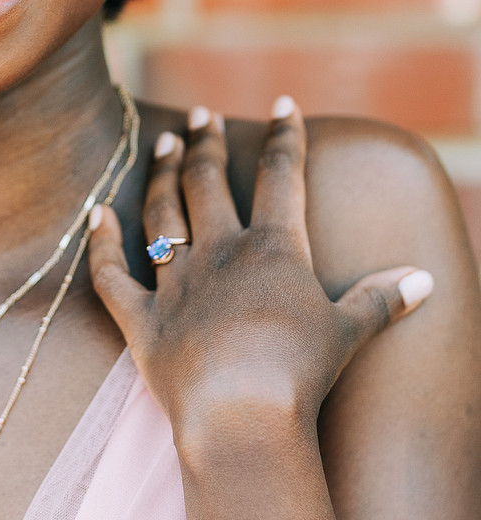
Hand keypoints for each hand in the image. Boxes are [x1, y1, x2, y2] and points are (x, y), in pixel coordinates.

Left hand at [88, 98, 434, 445]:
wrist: (242, 414)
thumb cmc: (301, 375)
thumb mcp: (348, 331)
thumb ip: (380, 299)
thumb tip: (423, 278)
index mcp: (273, 248)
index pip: (282, 175)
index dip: (285, 137)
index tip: (283, 105)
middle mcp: (219, 253)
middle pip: (209, 182)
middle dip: (207, 142)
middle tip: (201, 115)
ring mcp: (175, 282)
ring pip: (162, 213)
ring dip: (162, 175)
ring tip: (164, 145)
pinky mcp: (141, 318)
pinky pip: (111, 273)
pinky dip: (99, 242)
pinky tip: (95, 213)